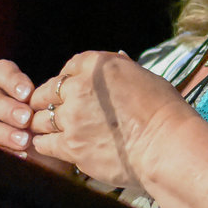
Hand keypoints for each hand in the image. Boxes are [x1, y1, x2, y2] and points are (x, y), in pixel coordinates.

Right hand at [0, 59, 74, 175]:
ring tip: (24, 141)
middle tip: (26, 119)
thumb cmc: (49, 125)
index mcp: (1, 83)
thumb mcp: (49, 111)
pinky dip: (1, 149)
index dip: (12, 81)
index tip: (28, 94)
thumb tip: (53, 95)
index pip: (0, 72)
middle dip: (6, 108)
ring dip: (1, 132)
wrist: (48, 154)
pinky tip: (21, 155)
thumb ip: (45, 100)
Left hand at [29, 51, 194, 190]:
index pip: (68, 68)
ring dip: (44, 125)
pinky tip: (51, 147)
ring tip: (51, 131)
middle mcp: (79, 87)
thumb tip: (116, 60)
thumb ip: (120, 70)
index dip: (66, 81)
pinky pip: (44, 144)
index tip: (69, 92)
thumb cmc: (164, 111)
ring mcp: (72, 117)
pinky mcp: (70, 146)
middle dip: (48, 102)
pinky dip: (44, 145)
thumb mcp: (142, 77)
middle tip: (54, 112)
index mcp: (96, 66)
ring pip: (40, 119)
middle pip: (46, 92)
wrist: (167, 145)